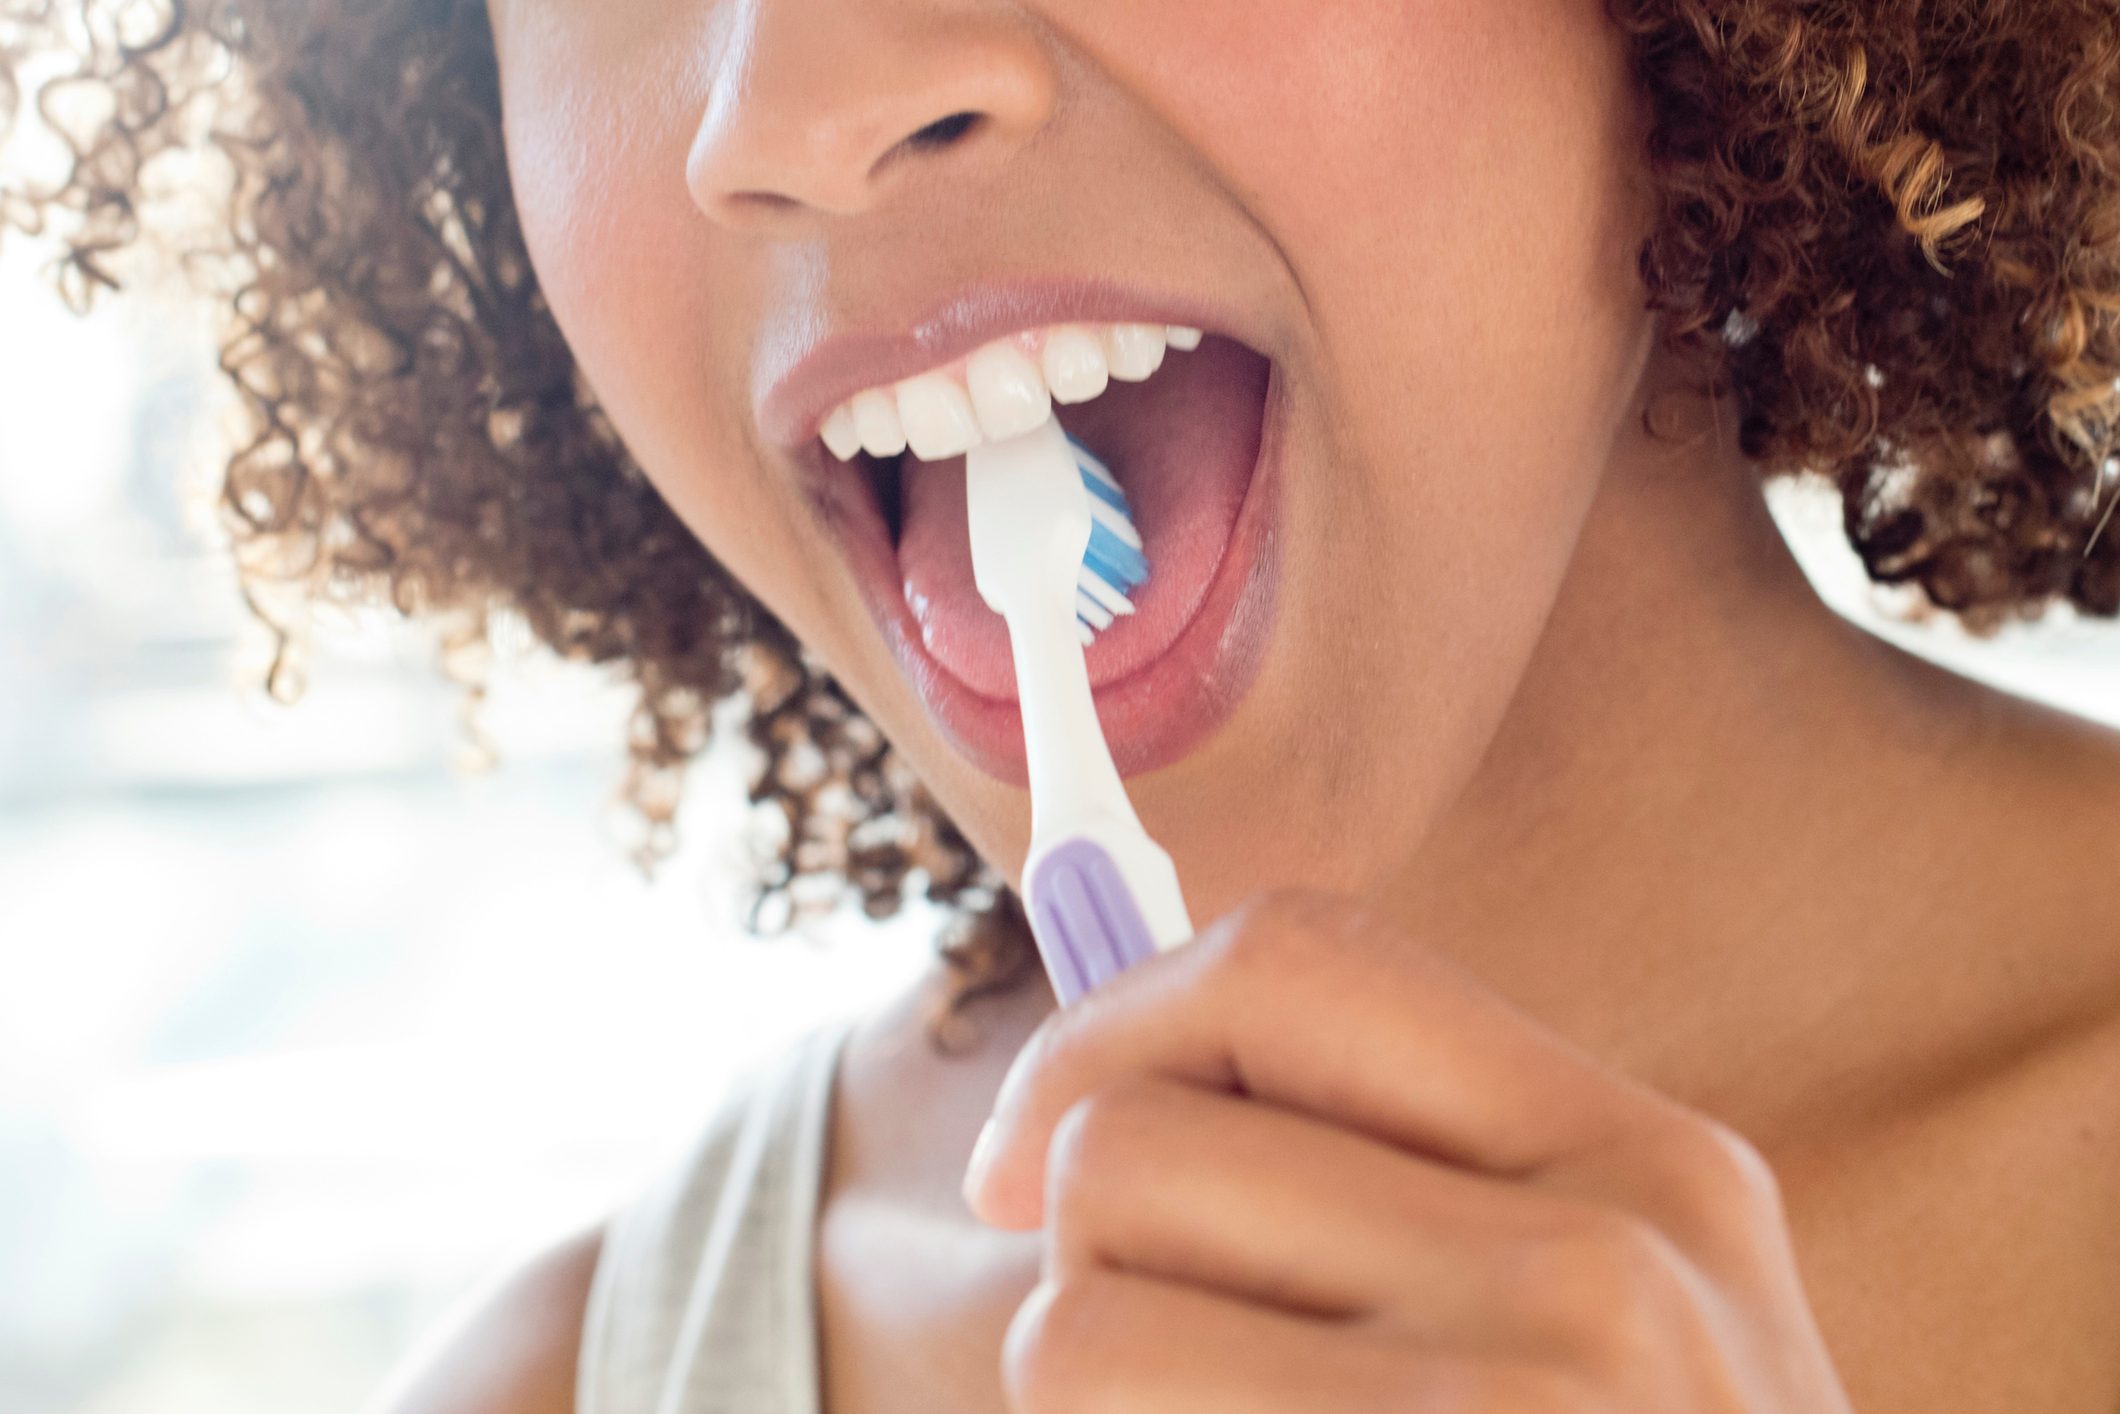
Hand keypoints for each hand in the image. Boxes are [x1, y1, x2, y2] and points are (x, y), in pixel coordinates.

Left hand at [961, 889, 1853, 1411]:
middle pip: (1127, 1148)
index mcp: (1649, 1164)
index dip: (1112, 1029)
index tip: (1032, 1157)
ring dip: (1091, 1407)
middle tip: (1177, 1377)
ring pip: (1071, 1330)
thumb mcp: (1596, 1321)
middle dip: (1087, 1266)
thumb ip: (1390, 1178)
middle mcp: (1609, 1277)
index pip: (1295, 958)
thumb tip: (1063, 1108)